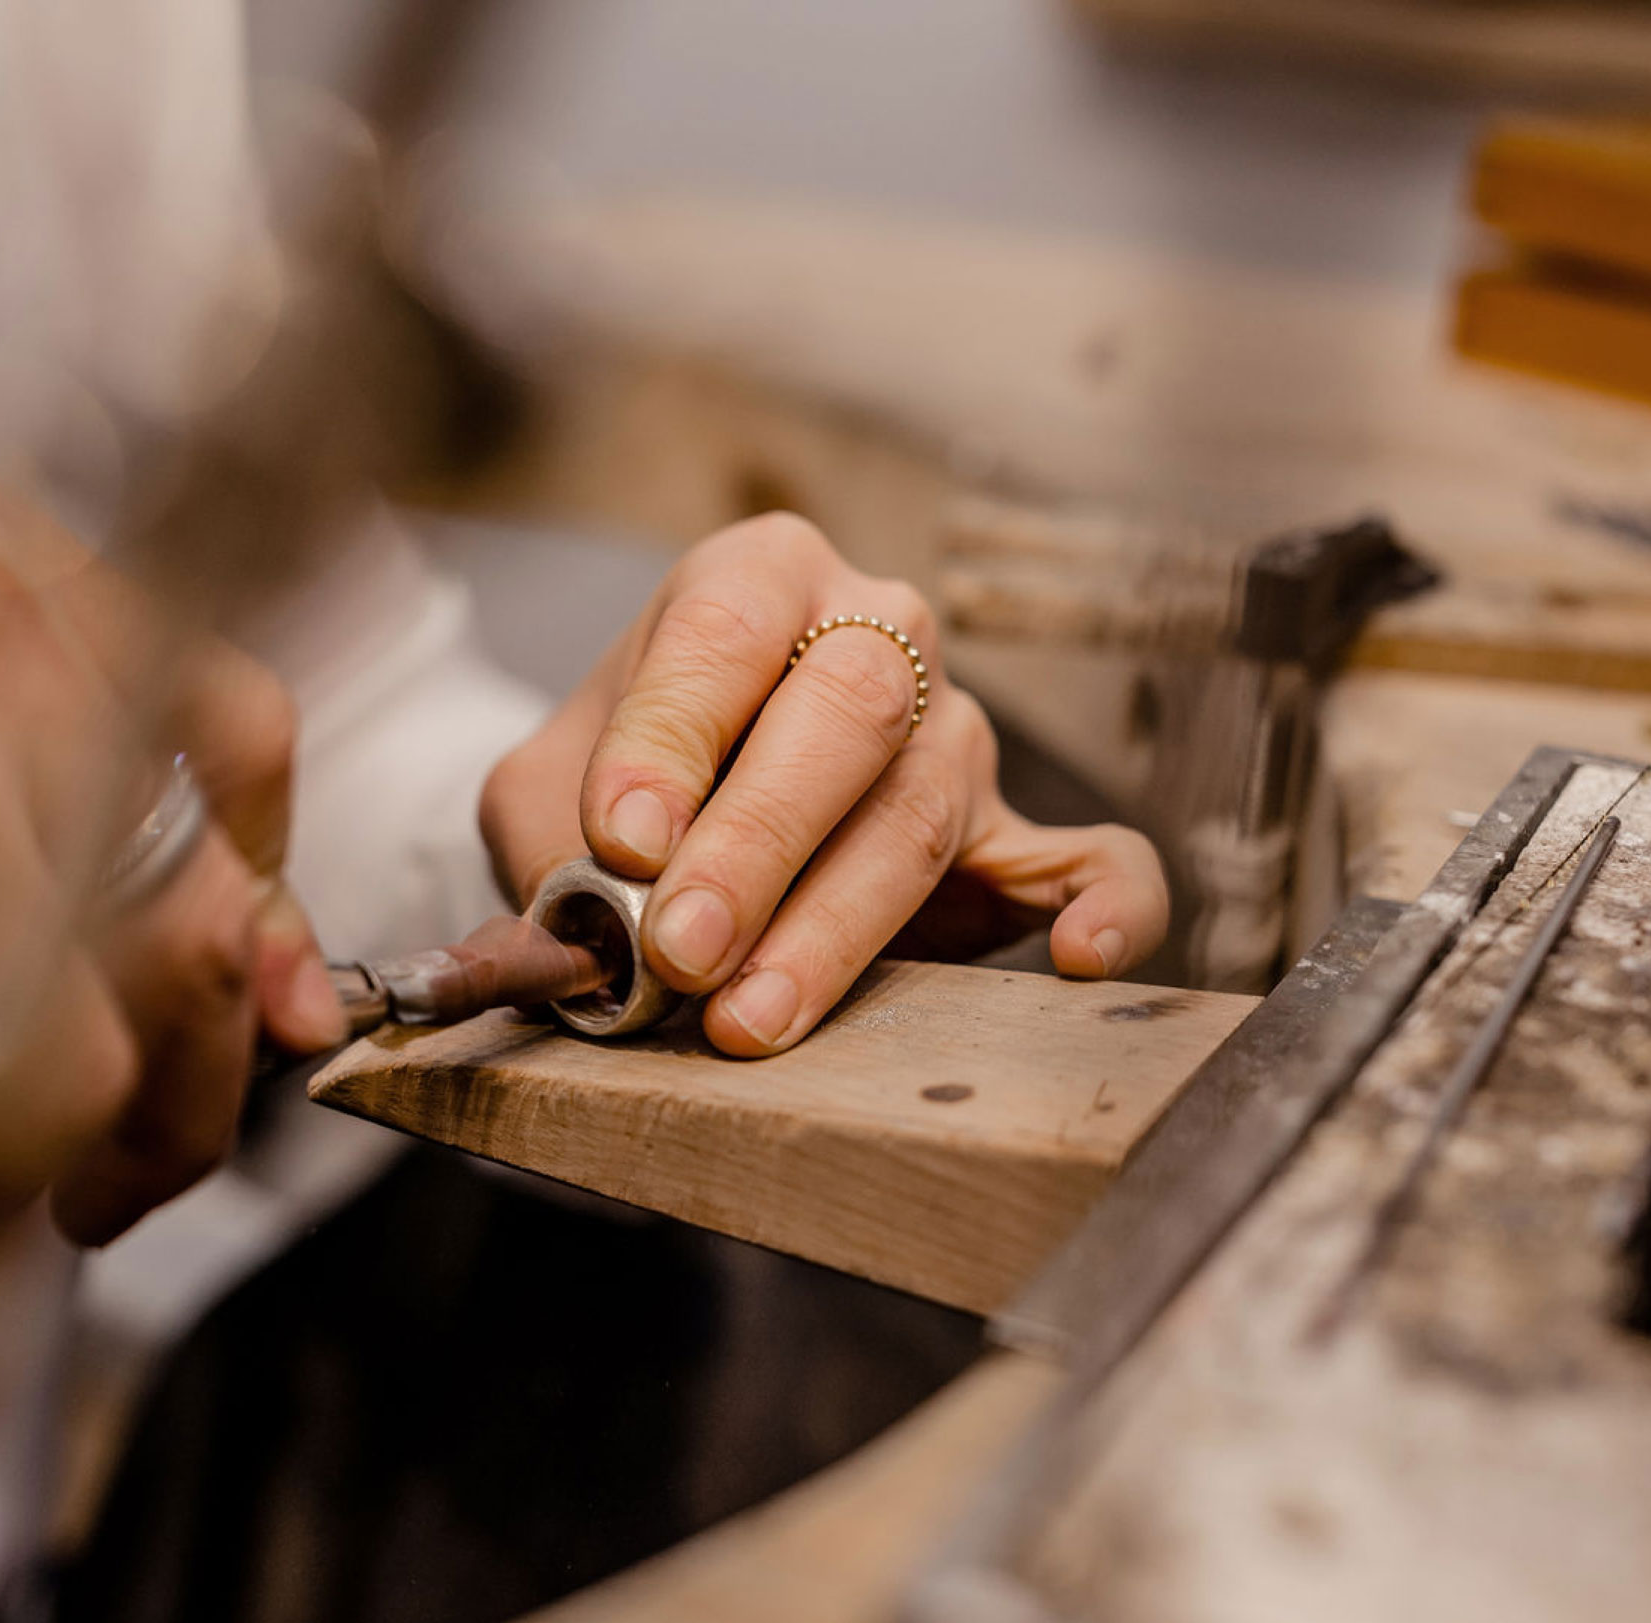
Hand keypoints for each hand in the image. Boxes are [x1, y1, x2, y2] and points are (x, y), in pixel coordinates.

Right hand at [0, 470, 342, 1241]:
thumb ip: (53, 828)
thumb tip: (270, 977)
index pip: (236, 736)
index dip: (256, 907)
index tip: (230, 1023)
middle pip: (213, 888)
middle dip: (199, 1075)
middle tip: (121, 1181)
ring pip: (143, 1002)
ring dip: (86, 1142)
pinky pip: (30, 1074)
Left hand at [481, 513, 1166, 1055]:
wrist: (680, 822)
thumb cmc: (616, 792)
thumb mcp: (544, 791)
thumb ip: (554, 839)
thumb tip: (595, 920)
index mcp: (757, 578)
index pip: (725, 631)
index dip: (673, 735)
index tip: (620, 840)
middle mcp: (875, 631)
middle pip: (846, 714)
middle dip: (759, 842)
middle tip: (684, 947)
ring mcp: (954, 732)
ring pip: (922, 810)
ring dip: (836, 925)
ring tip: (752, 1016)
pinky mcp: (1014, 834)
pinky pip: (1094, 858)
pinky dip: (1106, 906)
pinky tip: (1082, 958)